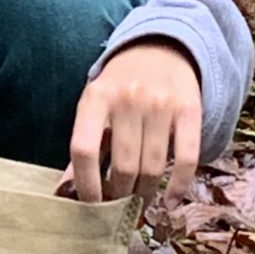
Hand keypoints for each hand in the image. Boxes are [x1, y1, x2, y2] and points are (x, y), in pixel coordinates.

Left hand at [68, 39, 203, 204]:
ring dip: (145, 192)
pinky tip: (170, 201)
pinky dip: (178, 186)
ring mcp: (161, 103)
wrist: (161, 48)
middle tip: (119, 204)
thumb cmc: (120, 86)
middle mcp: (129, 98)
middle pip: (123, 165)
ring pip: (152, 167)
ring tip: (139, 200)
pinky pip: (187, 158)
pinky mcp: (190, 109)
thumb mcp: (95, 107)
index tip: (91, 205)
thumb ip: (85, 148)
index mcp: (97, 97)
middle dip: (120, 194)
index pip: (84, 150)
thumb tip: (64, 193)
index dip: (86, 184)